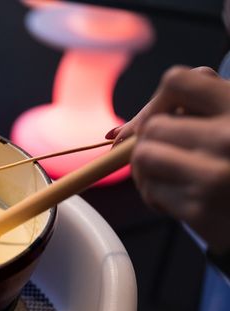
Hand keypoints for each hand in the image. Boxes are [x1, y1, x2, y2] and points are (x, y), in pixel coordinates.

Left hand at [108, 66, 229, 252]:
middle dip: (146, 145)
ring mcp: (215, 173)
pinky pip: (149, 190)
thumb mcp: (227, 126)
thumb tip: (114, 136)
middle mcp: (229, 137)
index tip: (159, 118)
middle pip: (151, 127)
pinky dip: (155, 196)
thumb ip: (185, 116)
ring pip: (142, 156)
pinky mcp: (199, 208)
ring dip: (144, 171)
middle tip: (164, 160)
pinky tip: (180, 201)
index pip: (176, 81)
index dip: (156, 100)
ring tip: (167, 179)